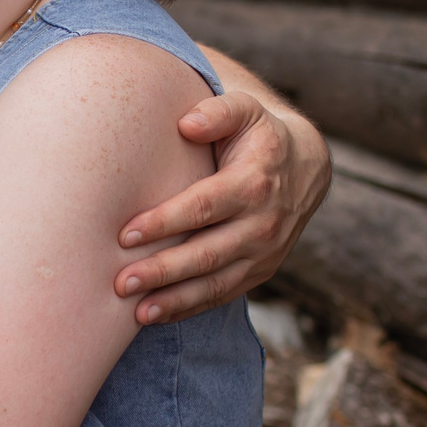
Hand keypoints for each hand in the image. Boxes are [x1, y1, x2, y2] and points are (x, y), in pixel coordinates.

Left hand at [115, 88, 329, 323]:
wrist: (305, 167)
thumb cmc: (258, 135)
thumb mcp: (246, 110)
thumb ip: (218, 112)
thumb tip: (187, 124)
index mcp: (255, 183)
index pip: (204, 207)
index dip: (165, 223)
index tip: (126, 235)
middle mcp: (263, 223)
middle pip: (207, 253)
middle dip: (163, 271)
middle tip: (121, 282)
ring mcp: (265, 252)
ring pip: (215, 282)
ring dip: (174, 299)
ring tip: (136, 312)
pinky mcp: (261, 271)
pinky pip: (223, 294)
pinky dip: (189, 308)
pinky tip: (156, 315)